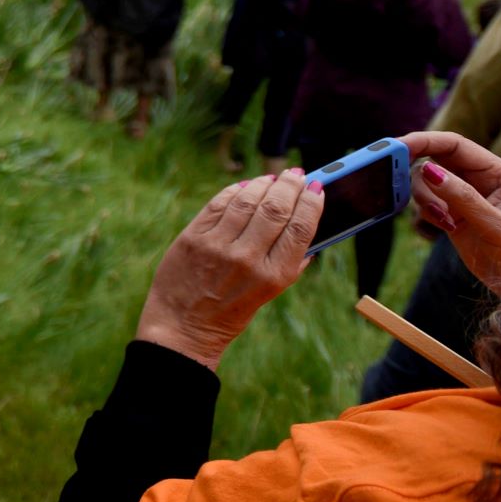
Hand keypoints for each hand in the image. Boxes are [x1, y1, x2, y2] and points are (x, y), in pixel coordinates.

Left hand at [135, 170, 323, 370]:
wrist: (182, 327)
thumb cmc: (229, 312)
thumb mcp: (268, 295)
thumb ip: (287, 264)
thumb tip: (308, 231)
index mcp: (273, 276)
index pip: (301, 228)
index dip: (311, 203)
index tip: (318, 188)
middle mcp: (247, 258)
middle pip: (276, 208)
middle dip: (291, 186)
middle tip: (297, 174)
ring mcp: (217, 245)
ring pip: (247, 200)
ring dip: (264, 184)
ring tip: (274, 178)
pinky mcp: (192, 237)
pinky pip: (218, 204)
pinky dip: (235, 191)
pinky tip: (246, 187)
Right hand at [402, 132, 500, 302]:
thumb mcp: (495, 225)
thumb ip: (462, 197)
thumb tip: (428, 170)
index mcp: (497, 173)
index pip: (454, 145)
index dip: (424, 141)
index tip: (396, 147)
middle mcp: (479, 180)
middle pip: (433, 160)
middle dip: (419, 177)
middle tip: (405, 189)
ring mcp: (463, 198)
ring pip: (424, 184)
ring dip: (423, 202)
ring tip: (444, 223)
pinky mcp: (451, 216)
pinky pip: (424, 205)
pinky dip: (423, 216)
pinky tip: (442, 230)